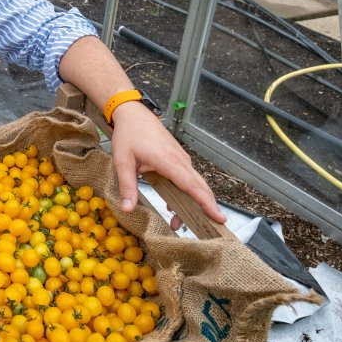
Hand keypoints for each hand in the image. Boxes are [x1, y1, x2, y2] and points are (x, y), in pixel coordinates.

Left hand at [109, 102, 226, 229]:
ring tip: (180, 223)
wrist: (133, 114)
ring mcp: (181, 159)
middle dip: (206, 208)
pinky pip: (187, 178)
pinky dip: (187, 193)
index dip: (206, 203)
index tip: (219, 217)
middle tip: (210, 227)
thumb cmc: (129, 135)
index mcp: (169, 161)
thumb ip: (127, 186)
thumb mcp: (122, 161)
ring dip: (193, 203)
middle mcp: (180, 160)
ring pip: (194, 183)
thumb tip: (128, 209)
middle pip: (200, 186)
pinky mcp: (178, 158)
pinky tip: (173, 206)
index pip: (192, 186)